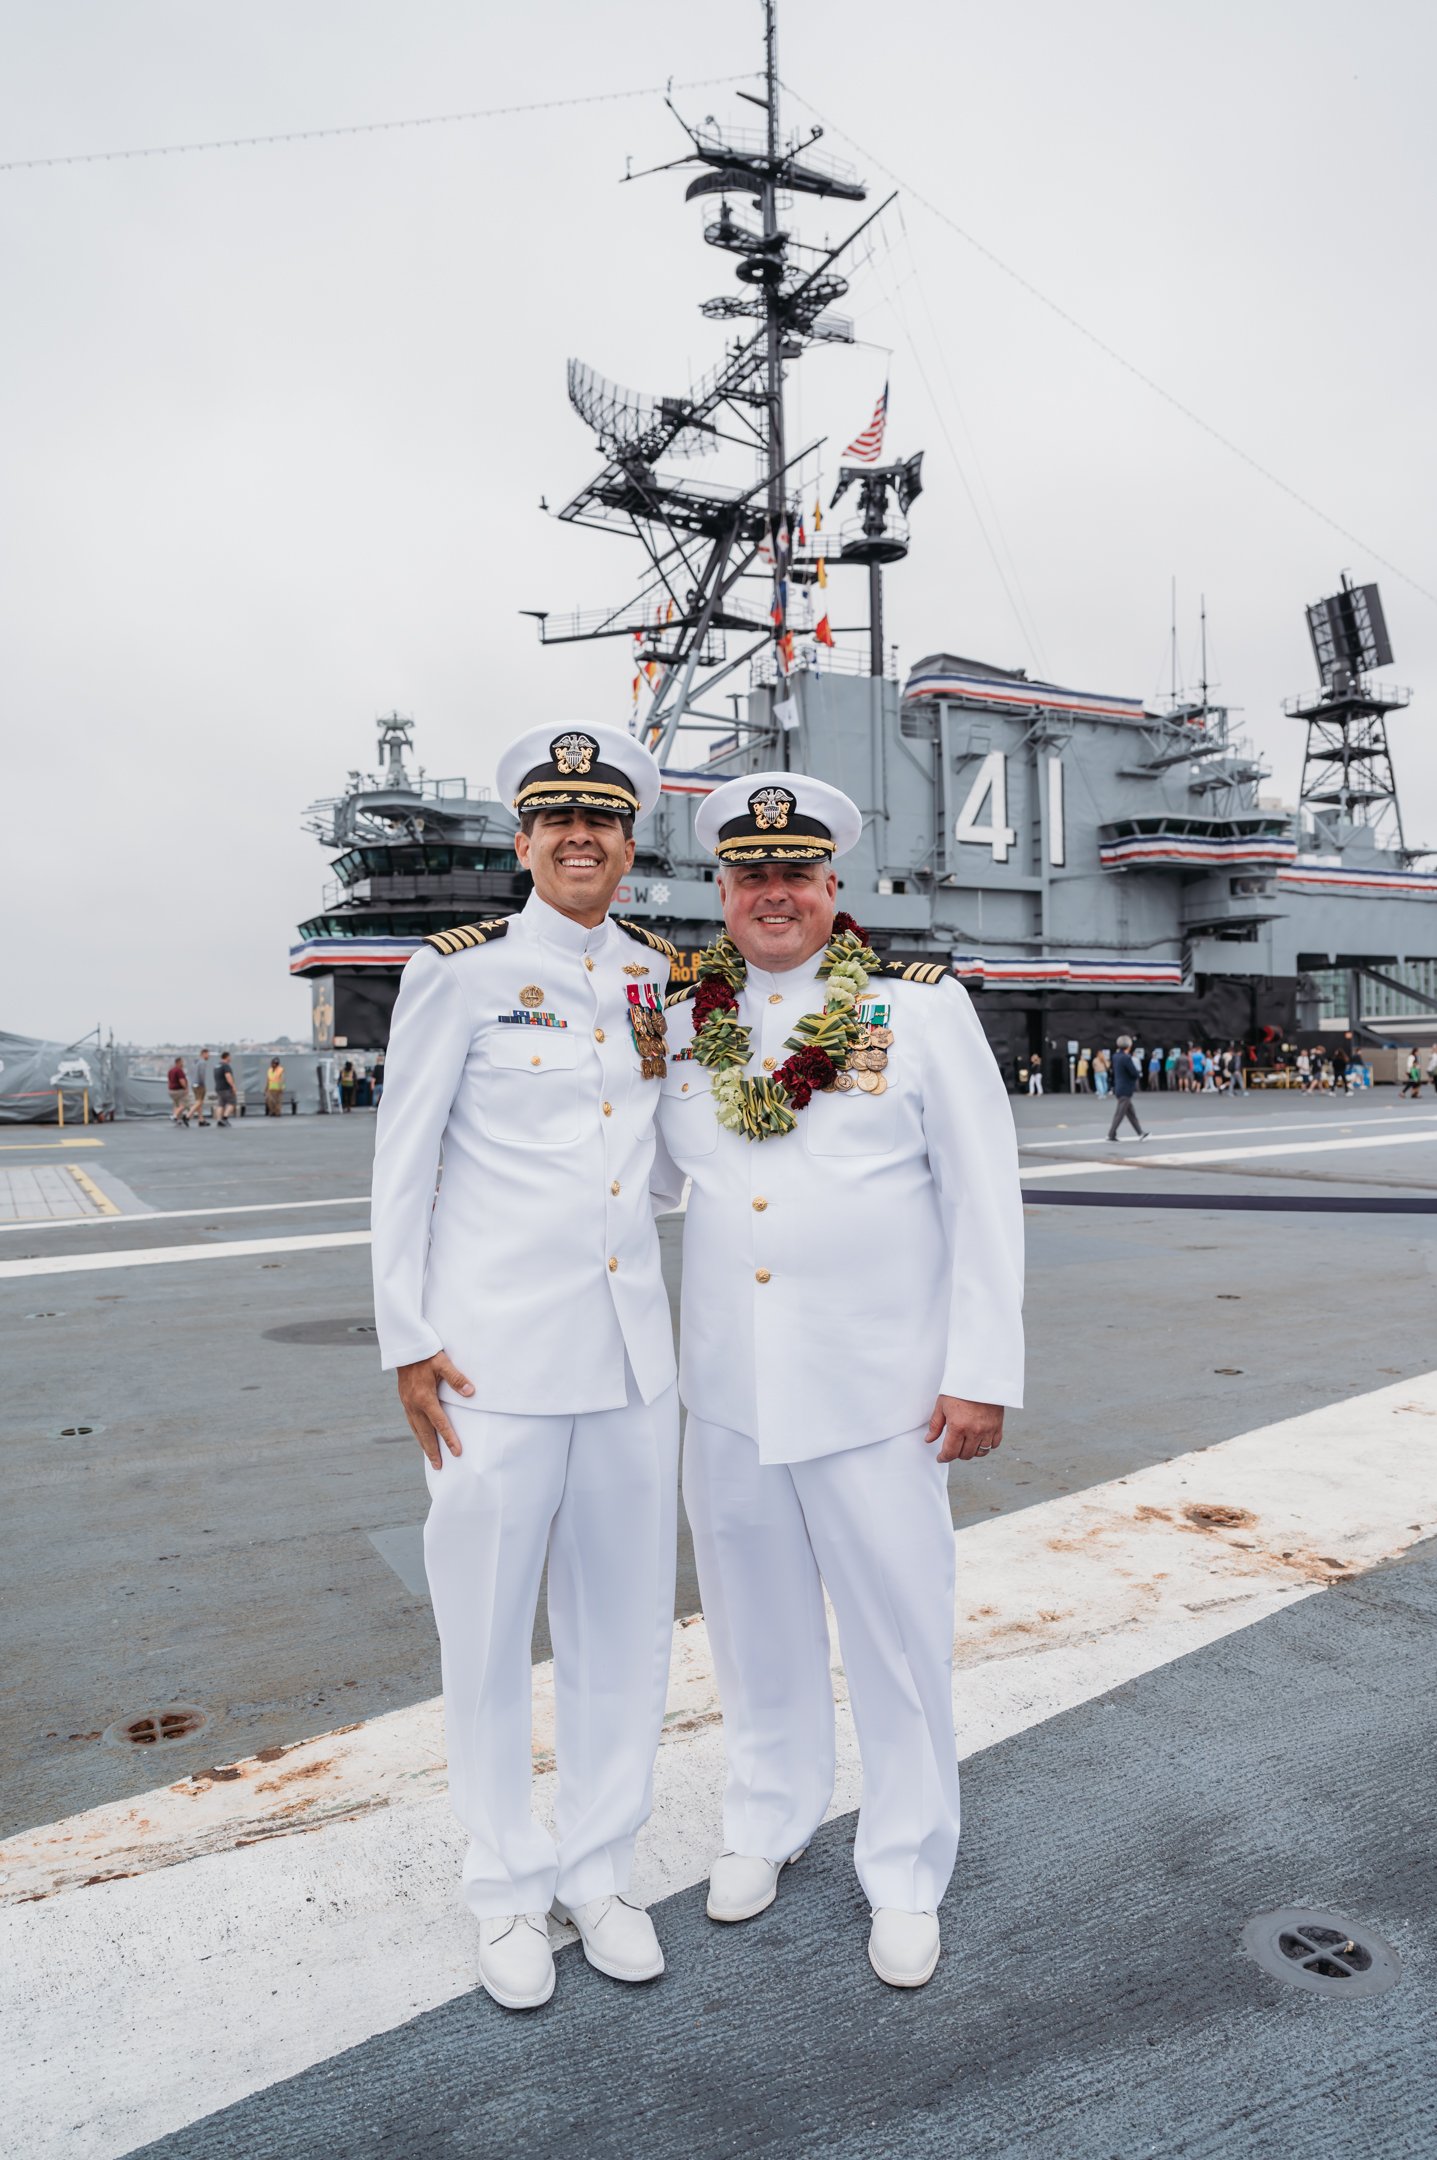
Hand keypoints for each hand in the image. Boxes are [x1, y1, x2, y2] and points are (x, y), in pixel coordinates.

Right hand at [397, 1352, 473, 1467]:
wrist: (405, 1348)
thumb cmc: (426, 1354)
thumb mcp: (443, 1363)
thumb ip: (456, 1378)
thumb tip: (471, 1392)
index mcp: (424, 1397)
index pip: (440, 1423)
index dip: (449, 1439)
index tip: (457, 1453)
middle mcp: (414, 1404)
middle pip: (424, 1433)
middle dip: (432, 1450)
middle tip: (439, 1466)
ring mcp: (407, 1403)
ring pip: (416, 1429)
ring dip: (424, 1444)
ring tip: (431, 1458)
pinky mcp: (405, 1400)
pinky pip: (411, 1422)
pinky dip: (417, 1433)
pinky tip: (422, 1436)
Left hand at [924, 1394, 1002, 1464]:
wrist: (981, 1376)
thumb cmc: (959, 1389)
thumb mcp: (942, 1405)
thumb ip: (935, 1425)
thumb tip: (929, 1440)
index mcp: (958, 1426)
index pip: (950, 1452)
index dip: (944, 1458)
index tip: (941, 1458)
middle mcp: (974, 1431)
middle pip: (965, 1454)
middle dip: (956, 1454)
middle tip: (952, 1448)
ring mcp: (987, 1429)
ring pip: (980, 1452)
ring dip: (972, 1451)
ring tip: (966, 1445)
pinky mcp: (998, 1426)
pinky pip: (994, 1444)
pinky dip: (987, 1445)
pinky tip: (980, 1440)